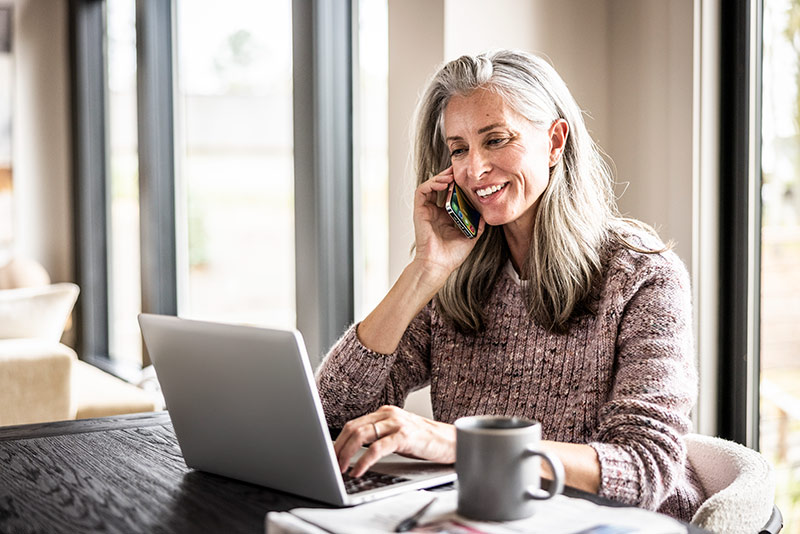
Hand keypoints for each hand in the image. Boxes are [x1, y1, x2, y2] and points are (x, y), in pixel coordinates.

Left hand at [333, 405, 455, 476]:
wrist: (451, 441)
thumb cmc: (424, 441)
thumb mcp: (396, 434)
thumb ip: (378, 436)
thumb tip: (352, 450)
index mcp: (384, 412)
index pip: (353, 424)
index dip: (338, 440)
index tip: (329, 455)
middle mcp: (388, 413)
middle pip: (353, 428)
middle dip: (338, 448)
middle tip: (331, 464)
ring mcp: (396, 423)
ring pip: (361, 435)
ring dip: (346, 454)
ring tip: (341, 468)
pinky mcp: (405, 436)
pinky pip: (377, 448)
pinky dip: (363, 460)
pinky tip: (358, 469)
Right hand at [412, 167, 485, 283]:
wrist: (439, 265)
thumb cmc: (452, 255)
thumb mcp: (471, 235)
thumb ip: (478, 224)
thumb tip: (486, 213)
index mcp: (447, 216)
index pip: (451, 193)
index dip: (458, 183)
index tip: (468, 177)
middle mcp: (436, 211)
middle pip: (441, 187)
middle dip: (449, 176)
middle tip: (460, 169)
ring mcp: (427, 211)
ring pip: (430, 185)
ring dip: (440, 177)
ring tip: (452, 175)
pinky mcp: (419, 211)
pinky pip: (422, 191)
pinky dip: (431, 183)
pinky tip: (443, 183)